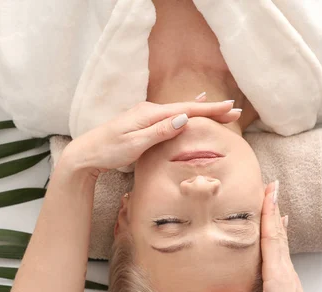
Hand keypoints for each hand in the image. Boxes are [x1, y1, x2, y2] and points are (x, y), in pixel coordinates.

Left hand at [62, 100, 239, 175]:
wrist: (86, 154)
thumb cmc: (108, 150)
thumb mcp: (135, 143)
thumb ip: (160, 131)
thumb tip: (184, 118)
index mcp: (150, 114)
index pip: (186, 110)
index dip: (210, 109)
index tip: (230, 108)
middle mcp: (150, 111)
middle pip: (187, 109)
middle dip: (211, 110)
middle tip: (234, 111)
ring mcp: (147, 117)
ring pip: (181, 112)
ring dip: (202, 111)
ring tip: (221, 109)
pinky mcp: (144, 125)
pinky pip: (171, 116)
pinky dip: (186, 112)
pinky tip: (190, 109)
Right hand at [205, 181, 321, 291]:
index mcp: (277, 274)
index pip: (272, 237)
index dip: (270, 213)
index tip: (270, 193)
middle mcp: (285, 268)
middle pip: (278, 231)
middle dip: (274, 207)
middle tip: (271, 184)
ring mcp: (288, 271)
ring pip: (282, 237)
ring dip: (276, 216)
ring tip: (273, 197)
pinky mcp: (288, 276)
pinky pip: (283, 247)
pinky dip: (279, 231)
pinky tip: (280, 225)